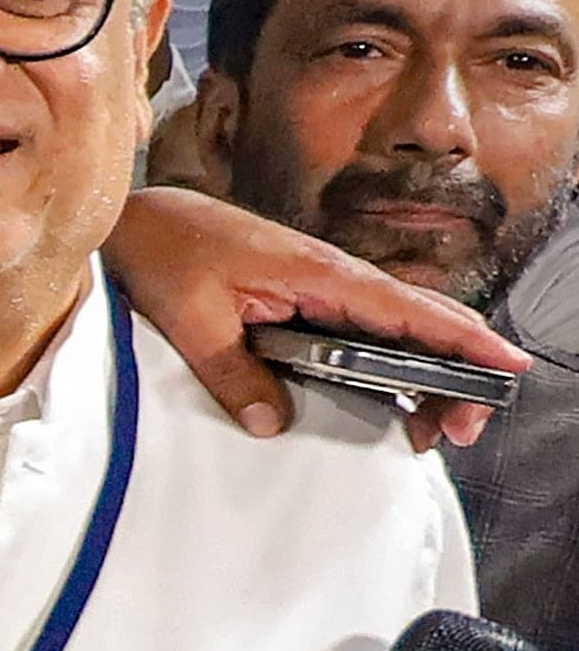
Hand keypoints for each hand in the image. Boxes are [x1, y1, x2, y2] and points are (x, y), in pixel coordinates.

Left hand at [106, 185, 526, 448]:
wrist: (144, 221)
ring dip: (430, 377)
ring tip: (432, 429)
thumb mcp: (192, 316)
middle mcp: (336, 278)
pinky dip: (395, 368)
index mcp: (320, 273)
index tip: (505, 368)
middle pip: (424, 324)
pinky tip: (396, 405)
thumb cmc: (169, 251)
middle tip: (461, 429)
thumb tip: (272, 422)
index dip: (464, 341)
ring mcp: (327, 290)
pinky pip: (370, 336)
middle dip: (459, 374)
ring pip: (403, 333)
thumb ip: (232, 370)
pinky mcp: (311, 302)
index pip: (410, 309)